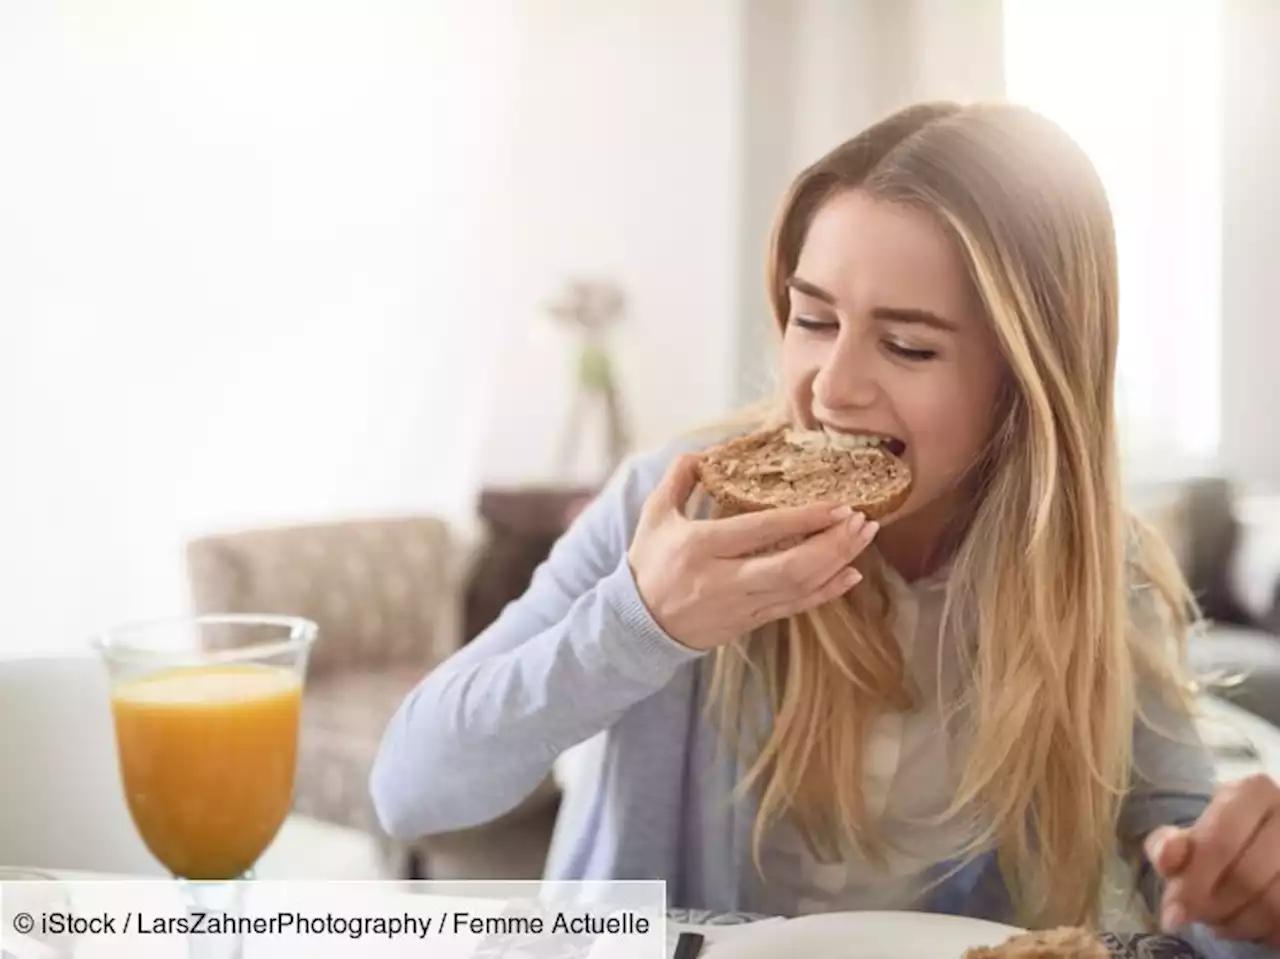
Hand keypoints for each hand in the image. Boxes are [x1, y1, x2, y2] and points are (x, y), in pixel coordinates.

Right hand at [627, 454, 878, 650]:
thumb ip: (678, 480)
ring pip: (799, 589)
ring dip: (837, 563)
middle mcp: (722, 580)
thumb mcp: (654, 516)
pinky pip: (795, 609)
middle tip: (862, 521)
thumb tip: (701, 452)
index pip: (760, 530)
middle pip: (790, 567)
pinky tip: (850, 575)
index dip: (803, 518)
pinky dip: (826, 592)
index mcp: (700, 546)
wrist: (638, 624)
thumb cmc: (649, 563)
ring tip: (864, 538)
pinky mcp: (748, 623)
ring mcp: (739, 606)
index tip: (837, 504)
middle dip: (832, 544)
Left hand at [1145, 773, 1279, 944]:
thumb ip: (1170, 846)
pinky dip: (1262, 932)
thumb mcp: (1192, 835)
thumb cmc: (1223, 838)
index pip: (1220, 842)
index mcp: (1254, 792)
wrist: (1267, 843)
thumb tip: (1164, 858)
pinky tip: (1245, 922)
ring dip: (1237, 923)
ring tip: (1217, 918)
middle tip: (1195, 916)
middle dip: (1212, 906)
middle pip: (1246, 878)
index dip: (1193, 882)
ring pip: (1273, 905)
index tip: (1173, 914)